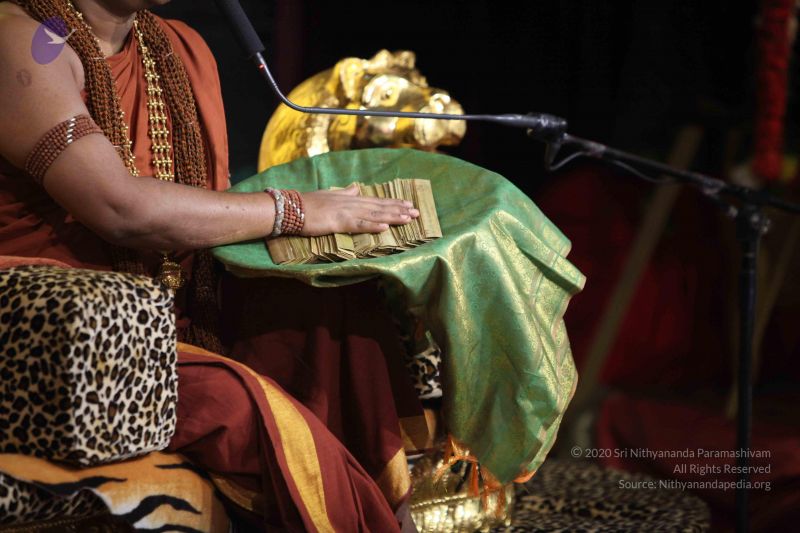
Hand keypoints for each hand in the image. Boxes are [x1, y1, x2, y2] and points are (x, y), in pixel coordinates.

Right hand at [300, 184, 419, 235]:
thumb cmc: (309, 203)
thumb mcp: (330, 194)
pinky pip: (359, 225)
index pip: (377, 201)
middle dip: (400, 210)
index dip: (393, 203)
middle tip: (417, 212)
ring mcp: (347, 212)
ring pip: (374, 215)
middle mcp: (352, 203)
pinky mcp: (339, 222)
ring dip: (392, 216)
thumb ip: (344, 192)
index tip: (408, 204)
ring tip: (408, 218)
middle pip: (380, 207)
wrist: (292, 207)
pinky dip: (373, 225)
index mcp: (350, 199)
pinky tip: (385, 227)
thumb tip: (355, 187)